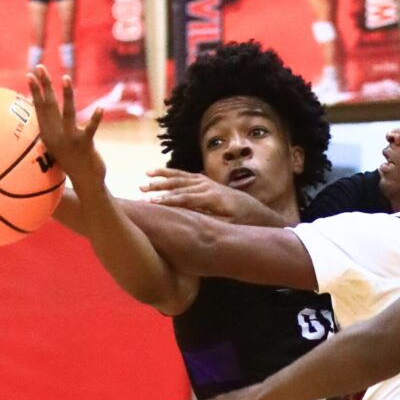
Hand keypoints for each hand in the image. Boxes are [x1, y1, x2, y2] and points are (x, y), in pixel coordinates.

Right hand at [26, 64, 104, 186]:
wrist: (85, 181)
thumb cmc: (72, 160)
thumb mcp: (57, 143)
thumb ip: (51, 127)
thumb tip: (43, 111)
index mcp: (47, 134)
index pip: (39, 108)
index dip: (35, 91)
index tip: (30, 74)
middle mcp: (55, 136)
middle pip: (49, 106)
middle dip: (45, 85)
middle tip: (40, 67)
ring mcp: (70, 140)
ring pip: (67, 114)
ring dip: (67, 95)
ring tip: (66, 78)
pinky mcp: (85, 145)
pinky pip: (90, 129)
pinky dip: (95, 119)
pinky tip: (100, 108)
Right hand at [142, 169, 286, 225]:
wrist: (258, 213)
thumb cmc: (243, 223)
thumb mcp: (228, 226)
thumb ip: (209, 221)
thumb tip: (190, 220)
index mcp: (211, 198)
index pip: (184, 198)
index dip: (166, 200)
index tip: (150, 203)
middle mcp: (208, 186)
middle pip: (179, 185)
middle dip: (159, 187)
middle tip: (141, 190)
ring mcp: (208, 182)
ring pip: (181, 177)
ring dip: (163, 177)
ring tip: (145, 176)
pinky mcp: (208, 182)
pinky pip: (187, 175)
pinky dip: (173, 173)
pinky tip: (160, 173)